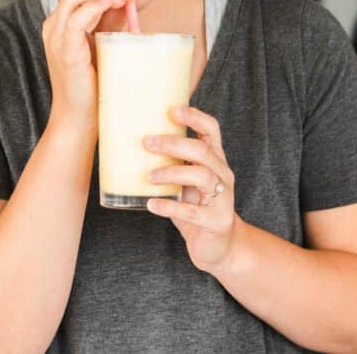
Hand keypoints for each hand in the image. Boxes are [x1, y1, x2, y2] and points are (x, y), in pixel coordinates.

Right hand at [42, 0, 132, 133]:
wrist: (80, 117)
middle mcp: (54, 26)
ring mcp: (57, 37)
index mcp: (62, 24)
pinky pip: (76, 17)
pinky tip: (112, 4)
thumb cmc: (93, 85)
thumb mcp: (104, 45)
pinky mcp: (65, 49)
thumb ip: (111, 23)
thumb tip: (128, 1)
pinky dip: (95, 5)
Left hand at [143, 106, 238, 272]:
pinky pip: (193, 212)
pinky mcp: (216, 221)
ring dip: (173, 173)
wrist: (220, 246)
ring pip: (202, 177)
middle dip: (174, 144)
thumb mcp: (187, 181)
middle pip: (203, 151)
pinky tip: (152, 204)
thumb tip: (134, 144)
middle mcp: (222, 175)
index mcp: (215, 161)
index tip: (171, 110)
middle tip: (147, 143)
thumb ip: (172, 163)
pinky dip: (171, 207)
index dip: (194, 117)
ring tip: (149, 176)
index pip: (211, 130)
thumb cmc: (197, 207)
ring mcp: (222, 199)